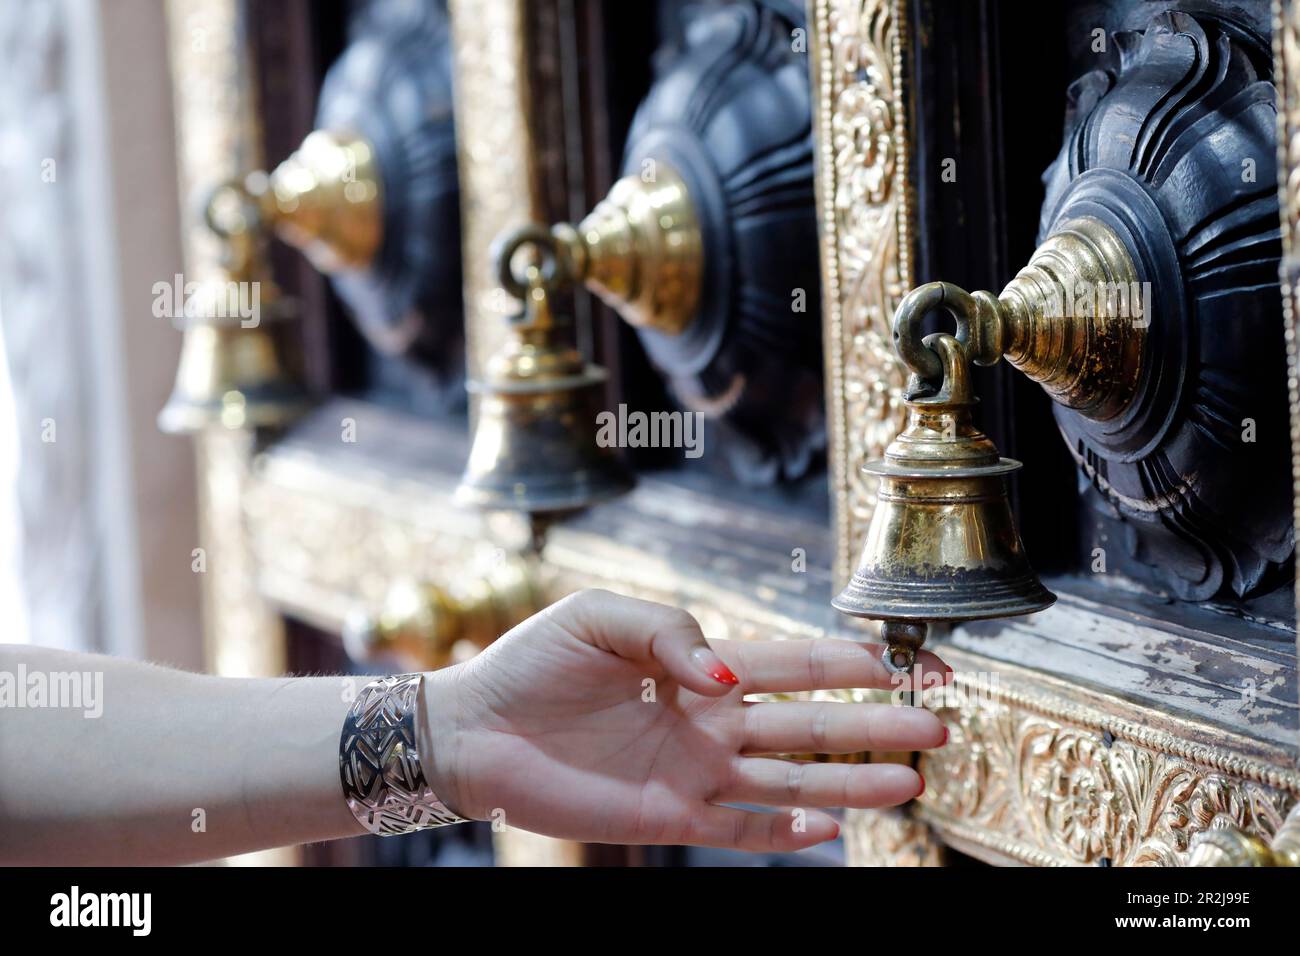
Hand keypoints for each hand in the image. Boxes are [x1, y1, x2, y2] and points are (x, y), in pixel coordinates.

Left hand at [421, 589, 950, 852]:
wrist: (473, 728)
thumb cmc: (534, 663)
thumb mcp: (601, 617)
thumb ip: (671, 634)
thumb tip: (728, 679)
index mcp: (696, 666)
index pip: (790, 663)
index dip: (848, 661)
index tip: (905, 661)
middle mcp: (707, 720)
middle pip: (809, 722)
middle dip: (873, 721)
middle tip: (937, 723)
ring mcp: (692, 770)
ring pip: (790, 778)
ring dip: (849, 780)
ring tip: (911, 780)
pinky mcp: (666, 815)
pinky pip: (739, 829)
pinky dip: (784, 833)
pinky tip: (829, 829)